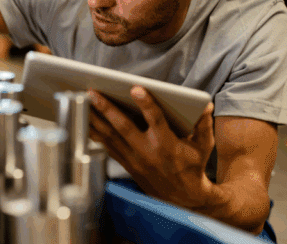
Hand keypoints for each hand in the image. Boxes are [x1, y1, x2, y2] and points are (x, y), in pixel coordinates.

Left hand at [87, 86, 216, 209]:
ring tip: (81, 99)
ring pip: (109, 135)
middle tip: (93, 91)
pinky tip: (84, 118)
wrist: (182, 197)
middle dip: (106, 108)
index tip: (136, 88)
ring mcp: (133, 158)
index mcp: (167, 144)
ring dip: (94, 117)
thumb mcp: (204, 146)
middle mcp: (147, 151)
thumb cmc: (193, 166)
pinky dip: (94, 132)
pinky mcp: (125, 163)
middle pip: (123, 127)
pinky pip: (106, 145)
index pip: (156, 120)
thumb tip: (205, 104)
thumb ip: (204, 124)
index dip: (146, 104)